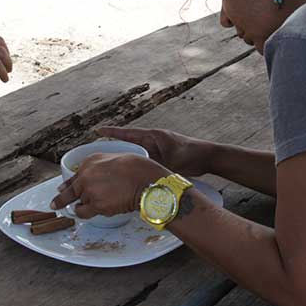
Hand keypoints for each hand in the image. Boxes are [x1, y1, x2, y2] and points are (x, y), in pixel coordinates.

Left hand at [50, 153, 168, 218]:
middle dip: (61, 200)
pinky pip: (84, 213)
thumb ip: (100, 168)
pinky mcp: (96, 205)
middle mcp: (86, 175)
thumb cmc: (137, 169)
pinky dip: (87, 214)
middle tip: (54, 205)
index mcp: (90, 162)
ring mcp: (89, 191)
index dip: (66, 186)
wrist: (145, 180)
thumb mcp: (114, 159)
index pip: (72, 176)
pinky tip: (95, 212)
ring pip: (78, 204)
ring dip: (83, 207)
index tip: (60, 190)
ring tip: (96, 207)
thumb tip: (94, 178)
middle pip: (69, 192)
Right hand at [95, 126, 214, 176]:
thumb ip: (155, 164)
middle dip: (114, 148)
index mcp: (153, 136)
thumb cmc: (191, 154)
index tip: (97, 130)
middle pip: (128, 144)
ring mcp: (156, 149)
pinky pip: (143, 160)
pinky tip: (129, 175)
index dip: (112, 133)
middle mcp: (152, 141)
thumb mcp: (171, 160)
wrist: (208, 157)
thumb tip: (139, 171)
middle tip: (98, 155)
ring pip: (135, 153)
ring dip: (125, 159)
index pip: (128, 133)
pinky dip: (136, 165)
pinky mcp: (161, 158)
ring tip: (109, 166)